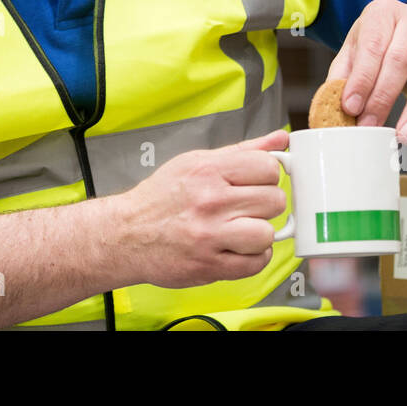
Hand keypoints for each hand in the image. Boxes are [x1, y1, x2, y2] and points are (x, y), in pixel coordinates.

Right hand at [111, 130, 289, 289]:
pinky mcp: (210, 265)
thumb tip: (280, 139)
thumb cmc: (161, 198)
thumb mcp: (197, 161)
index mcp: (208, 170)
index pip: (268, 168)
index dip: (267, 176)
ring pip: (267, 234)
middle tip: (246, 208)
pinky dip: (252, 258)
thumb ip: (243, 151)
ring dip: (259, 234)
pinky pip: (256, 263)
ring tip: (241, 230)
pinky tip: (236, 248)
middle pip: (274, 201)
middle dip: (265, 205)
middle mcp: (210, 201)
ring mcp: (210, 235)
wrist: (126, 234)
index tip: (256, 183)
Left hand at [327, 0, 406, 143]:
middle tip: (371, 127)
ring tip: (404, 134)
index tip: (351, 108)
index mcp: (383, 12)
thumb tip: (330, 105)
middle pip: (400, 61)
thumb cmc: (382, 42)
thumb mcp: (357, 47)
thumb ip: (343, 73)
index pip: (372, 46)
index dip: (361, 80)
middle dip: (383, 98)